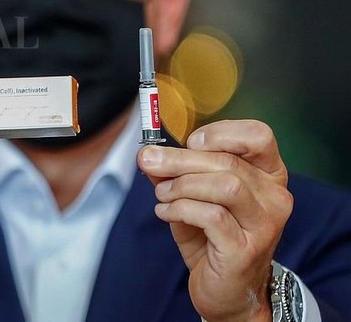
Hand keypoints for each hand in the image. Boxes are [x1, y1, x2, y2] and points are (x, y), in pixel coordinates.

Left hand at [137, 120, 292, 321]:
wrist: (227, 292)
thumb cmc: (212, 238)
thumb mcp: (193, 197)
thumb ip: (175, 173)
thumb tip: (150, 154)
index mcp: (268, 176)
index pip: (259, 136)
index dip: (221, 132)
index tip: (190, 142)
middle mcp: (274, 198)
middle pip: (229, 162)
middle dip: (180, 159)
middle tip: (149, 161)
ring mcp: (263, 225)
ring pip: (226, 185)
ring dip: (182, 185)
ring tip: (162, 195)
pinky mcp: (245, 250)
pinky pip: (211, 215)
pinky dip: (181, 209)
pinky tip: (166, 212)